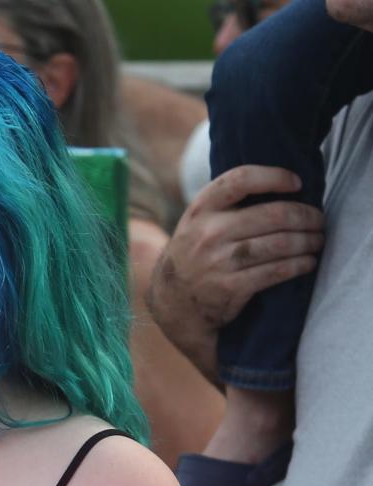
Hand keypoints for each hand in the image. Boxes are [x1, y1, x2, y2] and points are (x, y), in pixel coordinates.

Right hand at [147, 166, 324, 380]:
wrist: (171, 304)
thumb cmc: (194, 255)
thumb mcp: (197, 223)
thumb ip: (226, 204)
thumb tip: (280, 185)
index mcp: (200, 210)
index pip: (241, 180)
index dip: (275, 177)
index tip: (297, 183)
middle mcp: (208, 234)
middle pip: (273, 214)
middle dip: (305, 216)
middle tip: (319, 220)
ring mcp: (217, 262)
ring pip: (279, 244)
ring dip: (307, 242)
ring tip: (317, 241)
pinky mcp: (229, 288)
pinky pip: (275, 271)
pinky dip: (298, 265)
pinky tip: (308, 263)